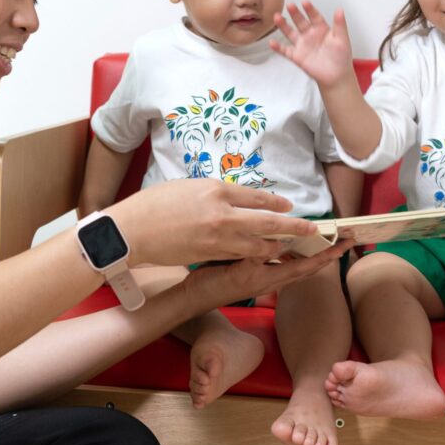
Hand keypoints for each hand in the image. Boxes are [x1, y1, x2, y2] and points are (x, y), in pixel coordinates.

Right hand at [108, 178, 318, 266]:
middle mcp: (222, 212)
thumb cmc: (155, 204)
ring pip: (258, 244)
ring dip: (278, 247)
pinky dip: (256, 257)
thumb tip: (236, 200)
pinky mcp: (210, 255)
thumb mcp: (189, 187)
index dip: (277, 202)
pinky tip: (264, 257)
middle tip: (313, 229)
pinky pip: (241, 256)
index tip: (289, 205)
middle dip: (294, 227)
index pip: (257, 196)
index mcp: (216, 189)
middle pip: (268, 221)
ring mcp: (217, 236)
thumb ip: (217, 193)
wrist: (132, 230)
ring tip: (291, 248)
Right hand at [182, 241, 353, 311]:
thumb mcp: (236, 267)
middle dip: (327, 255)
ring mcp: (264, 279)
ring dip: (310, 255)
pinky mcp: (255, 277)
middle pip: (308, 268)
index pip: (308, 266)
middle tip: (343, 240)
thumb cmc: (214, 283)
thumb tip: (279, 244)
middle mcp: (272, 279)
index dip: (329, 255)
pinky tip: (285, 245)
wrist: (196, 297)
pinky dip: (290, 254)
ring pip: (296, 267)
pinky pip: (281, 264)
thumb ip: (257, 255)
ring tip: (320, 240)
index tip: (347, 244)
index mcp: (271, 277)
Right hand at [272, 1, 353, 89]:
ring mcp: (302, 45)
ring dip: (283, 25)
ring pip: (290, 33)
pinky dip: (278, 48)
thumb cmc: (341, 58)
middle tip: (290, 5)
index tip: (305, 2)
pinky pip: (285, 51)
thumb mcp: (342, 39)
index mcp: (321, 29)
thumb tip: (340, 10)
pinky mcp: (297, 56)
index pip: (314, 16)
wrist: (336, 76)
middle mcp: (310, 35)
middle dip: (295, 13)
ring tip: (277, 17)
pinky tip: (272, 43)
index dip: (310, 9)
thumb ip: (340, 25)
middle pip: (300, 22)